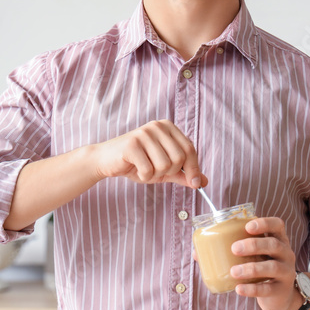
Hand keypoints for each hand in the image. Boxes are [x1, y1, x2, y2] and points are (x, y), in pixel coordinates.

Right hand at [89, 119, 206, 188]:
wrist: (107, 161)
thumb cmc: (136, 163)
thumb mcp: (164, 170)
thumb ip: (183, 174)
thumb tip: (202, 181)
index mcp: (168, 128)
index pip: (189, 148)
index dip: (194, 168)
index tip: (194, 183)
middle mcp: (157, 126)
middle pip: (179, 158)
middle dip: (169, 172)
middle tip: (156, 171)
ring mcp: (144, 133)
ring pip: (165, 165)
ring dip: (155, 174)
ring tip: (144, 169)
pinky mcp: (132, 144)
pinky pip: (148, 169)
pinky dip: (144, 176)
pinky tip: (135, 169)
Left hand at [229, 217, 301, 309]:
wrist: (279, 296)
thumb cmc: (260, 269)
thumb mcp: (252, 256)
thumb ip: (230, 250)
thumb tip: (197, 253)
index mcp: (278, 240)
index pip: (277, 225)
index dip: (264, 223)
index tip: (247, 226)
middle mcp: (286, 254)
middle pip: (274, 244)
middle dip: (254, 244)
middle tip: (234, 248)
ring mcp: (286, 272)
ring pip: (272, 267)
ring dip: (251, 268)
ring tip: (233, 271)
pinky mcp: (281, 290)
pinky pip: (267, 289)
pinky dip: (252, 289)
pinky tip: (238, 289)